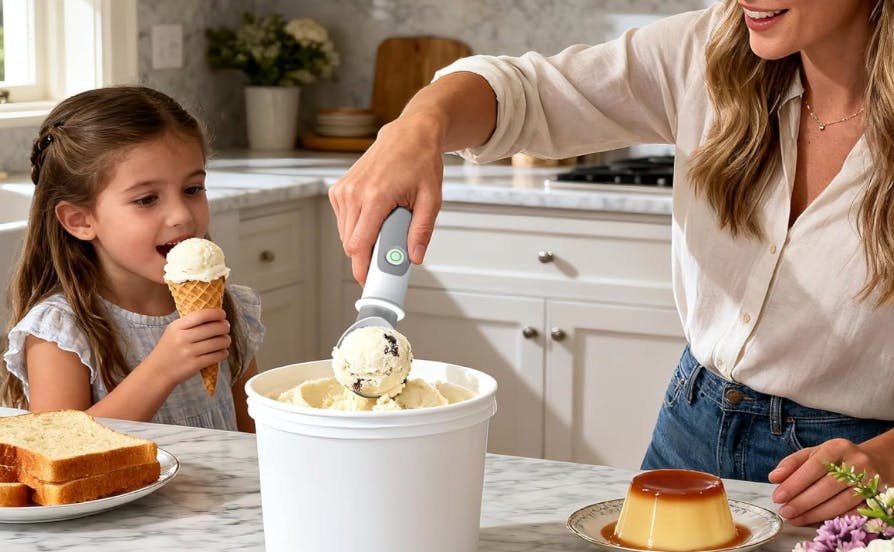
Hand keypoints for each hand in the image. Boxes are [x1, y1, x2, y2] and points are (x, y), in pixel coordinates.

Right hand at [147, 308, 230, 388]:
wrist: (158, 371)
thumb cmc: (169, 349)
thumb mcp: (173, 332)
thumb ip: (190, 324)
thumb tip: (215, 316)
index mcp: (177, 327)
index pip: (201, 315)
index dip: (216, 313)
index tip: (223, 314)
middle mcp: (182, 338)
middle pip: (212, 328)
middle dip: (224, 327)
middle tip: (227, 327)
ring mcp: (188, 352)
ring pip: (217, 343)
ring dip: (226, 340)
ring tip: (226, 340)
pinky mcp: (194, 365)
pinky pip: (216, 356)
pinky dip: (223, 353)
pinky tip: (223, 352)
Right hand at [328, 115, 444, 283]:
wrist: (408, 135)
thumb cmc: (421, 163)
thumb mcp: (430, 200)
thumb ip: (421, 231)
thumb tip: (414, 258)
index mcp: (375, 197)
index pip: (358, 245)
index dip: (362, 269)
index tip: (368, 283)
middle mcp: (353, 193)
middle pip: (350, 244)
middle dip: (367, 256)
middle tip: (389, 255)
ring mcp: (343, 190)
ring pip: (345, 234)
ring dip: (363, 240)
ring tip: (386, 225)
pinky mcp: (338, 189)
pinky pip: (343, 222)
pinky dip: (357, 226)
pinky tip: (375, 215)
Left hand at [768, 436, 893, 524]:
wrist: (872, 463)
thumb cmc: (836, 459)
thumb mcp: (813, 454)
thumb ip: (791, 464)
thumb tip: (774, 477)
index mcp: (838, 447)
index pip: (814, 466)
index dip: (795, 483)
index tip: (778, 497)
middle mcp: (857, 463)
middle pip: (827, 487)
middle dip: (802, 502)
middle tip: (784, 511)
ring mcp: (870, 482)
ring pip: (840, 503)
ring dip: (814, 514)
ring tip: (794, 518)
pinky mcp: (876, 498)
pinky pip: (853, 513)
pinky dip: (832, 519)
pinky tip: (815, 521)